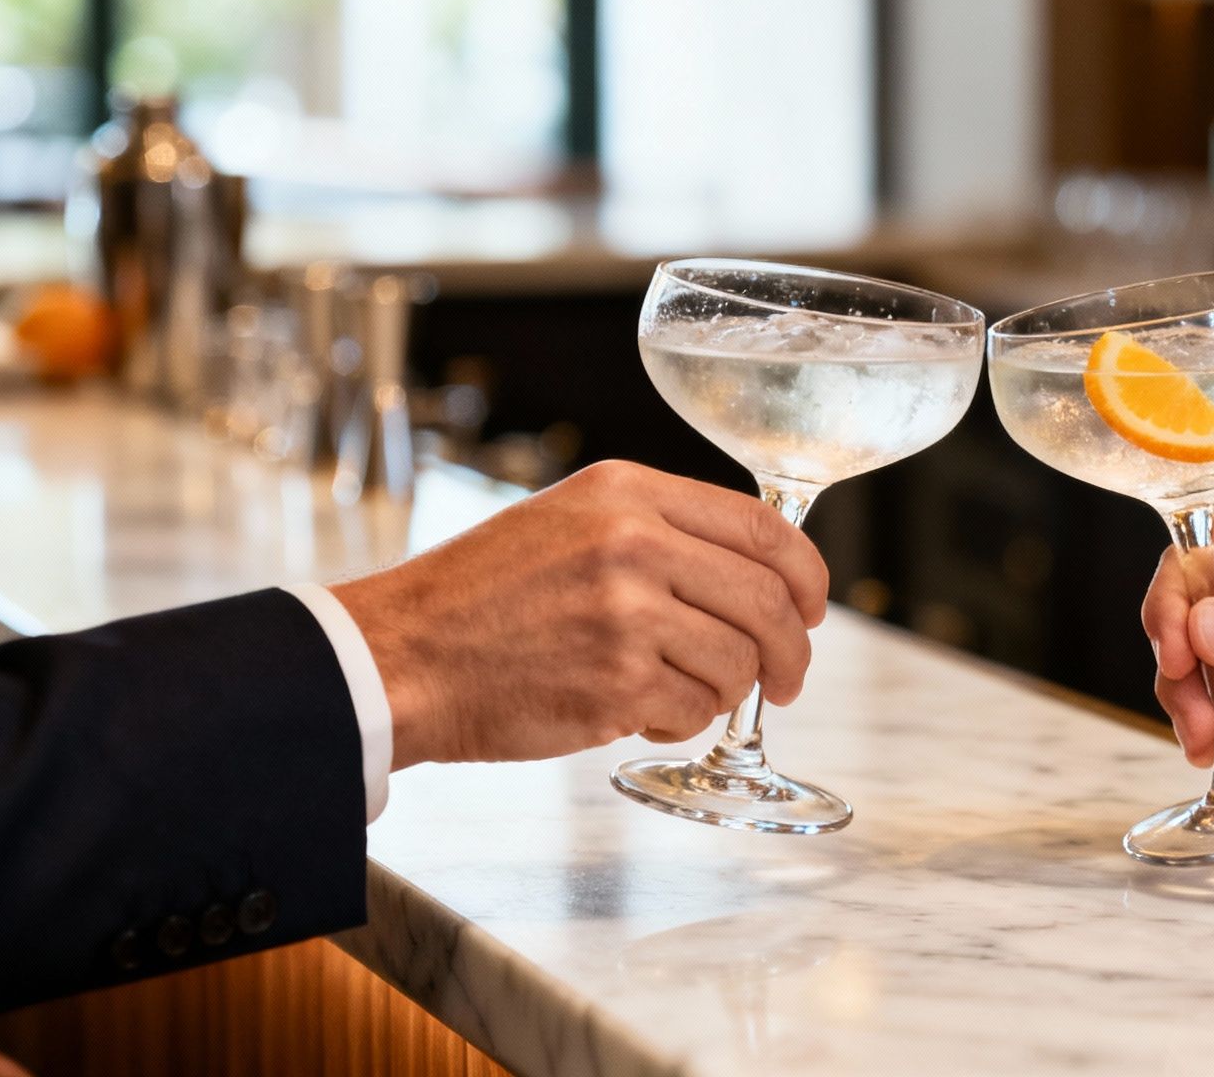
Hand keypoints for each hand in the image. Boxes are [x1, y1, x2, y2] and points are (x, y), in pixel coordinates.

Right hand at [332, 461, 828, 767]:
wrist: (401, 656)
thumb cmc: (482, 597)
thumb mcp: (570, 522)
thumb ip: (660, 531)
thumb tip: (758, 571)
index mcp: (627, 493)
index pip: (761, 527)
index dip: (806, 574)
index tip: (812, 607)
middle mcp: (633, 544)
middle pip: (767, 601)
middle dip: (791, 650)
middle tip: (786, 678)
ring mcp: (626, 616)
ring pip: (736, 662)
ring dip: (723, 691)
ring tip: (674, 690)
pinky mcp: (615, 684)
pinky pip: (693, 710)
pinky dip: (681, 721)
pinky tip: (640, 713)